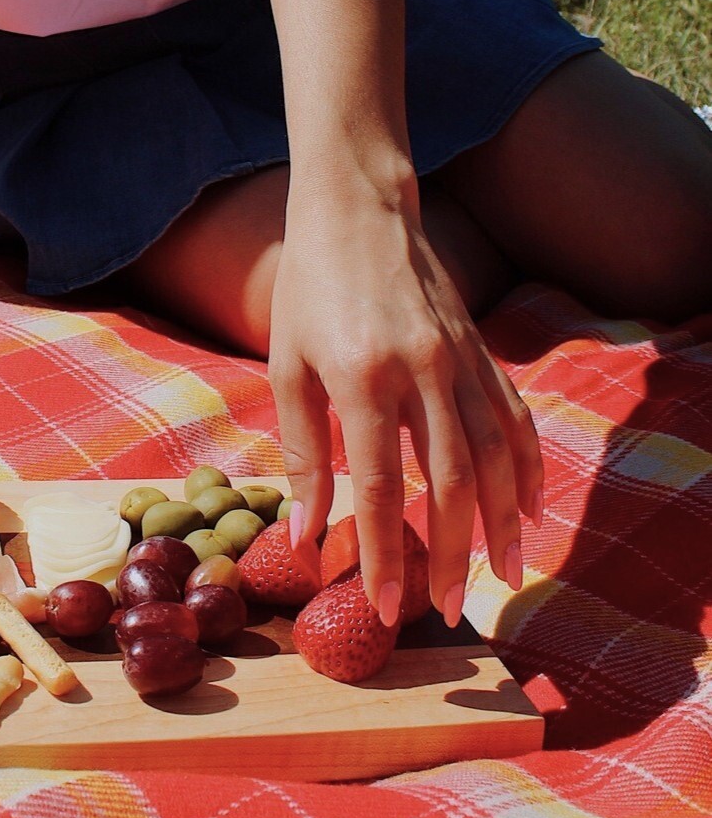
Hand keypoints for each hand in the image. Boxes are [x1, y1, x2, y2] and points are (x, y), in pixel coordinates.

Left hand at [271, 188, 542, 627]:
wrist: (358, 209)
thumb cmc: (308, 290)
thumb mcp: (286, 368)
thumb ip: (300, 453)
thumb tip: (307, 534)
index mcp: (363, 378)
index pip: (381, 486)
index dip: (387, 553)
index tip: (389, 607)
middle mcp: (424, 372)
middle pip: (453, 481)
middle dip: (452, 553)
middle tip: (447, 609)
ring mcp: (461, 359)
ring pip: (498, 456)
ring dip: (503, 523)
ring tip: (504, 575)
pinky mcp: (480, 350)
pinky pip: (514, 418)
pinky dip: (528, 467)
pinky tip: (530, 508)